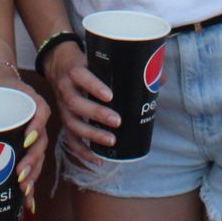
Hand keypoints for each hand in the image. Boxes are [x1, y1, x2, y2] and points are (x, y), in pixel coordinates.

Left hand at [0, 66, 50, 196]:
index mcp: (28, 100)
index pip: (40, 112)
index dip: (37, 126)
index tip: (26, 139)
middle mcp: (36, 117)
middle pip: (41, 141)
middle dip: (32, 161)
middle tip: (19, 175)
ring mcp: (34, 132)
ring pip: (40, 155)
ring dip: (34, 173)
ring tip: (23, 190)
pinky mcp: (29, 146)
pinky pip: (35, 162)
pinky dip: (33, 180)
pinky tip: (28, 198)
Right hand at [41, 38, 118, 166]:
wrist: (59, 66)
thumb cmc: (87, 64)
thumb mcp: (100, 60)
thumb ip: (128, 67)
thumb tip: (161, 79)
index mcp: (75, 70)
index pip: (81, 76)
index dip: (93, 86)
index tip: (110, 95)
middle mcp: (66, 89)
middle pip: (76, 103)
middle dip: (96, 113)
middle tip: (117, 121)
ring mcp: (63, 107)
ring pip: (72, 123)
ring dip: (91, 134)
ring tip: (111, 141)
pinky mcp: (64, 121)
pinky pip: (70, 139)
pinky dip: (83, 151)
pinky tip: (98, 160)